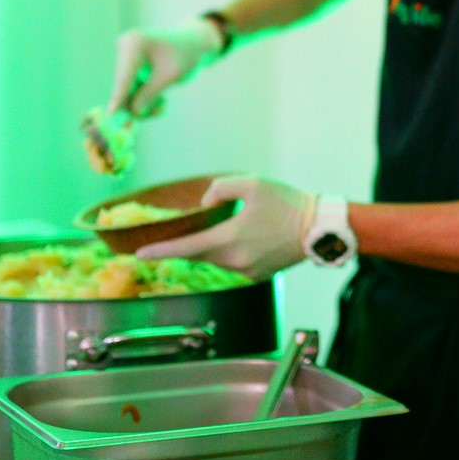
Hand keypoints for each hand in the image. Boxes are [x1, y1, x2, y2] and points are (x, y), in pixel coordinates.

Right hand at [107, 18, 223, 116]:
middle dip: (138, 104)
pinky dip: (144, 98)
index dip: (118, 96)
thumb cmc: (185, 56)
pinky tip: (159, 101)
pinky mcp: (128, 66)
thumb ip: (150, 94)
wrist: (191, 43)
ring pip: (126, 90)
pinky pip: (131, 88)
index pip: (124, 76)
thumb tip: (133, 112)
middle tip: (157, 113)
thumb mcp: (170, 76)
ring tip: (162, 106)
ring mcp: (124, 56)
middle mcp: (124, 48)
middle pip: (123, 86)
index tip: (111, 114)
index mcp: (134, 44)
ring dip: (143, 103)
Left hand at [136, 175, 314, 281]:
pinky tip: (244, 238)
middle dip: (183, 247)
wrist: (318, 228)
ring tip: (225, 228)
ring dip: (210, 247)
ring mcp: (247, 271)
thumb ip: (220, 188)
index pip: (187, 248)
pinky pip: (232, 264)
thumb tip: (205, 205)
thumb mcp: (252, 183)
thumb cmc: (287, 203)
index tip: (140, 255)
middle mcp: (235, 260)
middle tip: (167, 239)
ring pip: (215, 260)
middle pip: (198, 255)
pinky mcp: (257, 276)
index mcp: (231, 238)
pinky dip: (228, 252)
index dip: (161, 251)